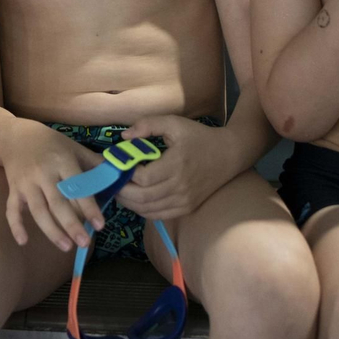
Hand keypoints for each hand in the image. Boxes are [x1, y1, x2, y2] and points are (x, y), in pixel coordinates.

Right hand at [0, 122, 104, 252]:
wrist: (16, 136)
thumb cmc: (51, 143)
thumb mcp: (74, 148)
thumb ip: (94, 164)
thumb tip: (120, 175)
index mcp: (62, 161)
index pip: (77, 187)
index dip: (89, 207)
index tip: (100, 225)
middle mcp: (43, 173)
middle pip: (57, 203)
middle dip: (71, 225)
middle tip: (84, 243)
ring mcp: (26, 183)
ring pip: (37, 210)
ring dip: (51, 230)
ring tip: (66, 247)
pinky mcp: (13, 189)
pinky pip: (12, 210)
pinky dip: (16, 226)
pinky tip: (23, 242)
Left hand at [112, 115, 240, 220]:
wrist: (229, 154)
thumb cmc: (199, 137)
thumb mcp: (174, 123)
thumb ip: (147, 125)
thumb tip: (123, 137)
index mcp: (176, 164)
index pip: (142, 178)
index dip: (125, 173)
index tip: (117, 164)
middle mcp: (180, 187)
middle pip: (141, 198)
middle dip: (120, 191)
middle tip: (110, 181)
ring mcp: (184, 201)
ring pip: (147, 210)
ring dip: (128, 202)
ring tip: (118, 190)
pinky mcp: (187, 208)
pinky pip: (158, 215)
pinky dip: (142, 210)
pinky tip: (134, 199)